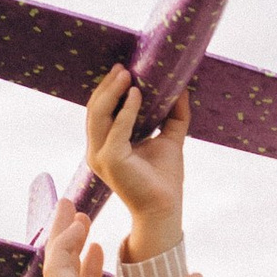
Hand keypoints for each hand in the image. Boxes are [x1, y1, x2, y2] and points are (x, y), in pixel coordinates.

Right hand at [42, 204, 206, 276]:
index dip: (92, 267)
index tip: (98, 245)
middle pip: (70, 273)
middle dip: (69, 242)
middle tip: (73, 214)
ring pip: (57, 264)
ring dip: (61, 234)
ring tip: (68, 205)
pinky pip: (59, 265)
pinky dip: (64, 242)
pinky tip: (79, 222)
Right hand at [82, 65, 189, 253]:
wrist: (165, 209)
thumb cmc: (164, 178)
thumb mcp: (169, 139)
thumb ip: (173, 116)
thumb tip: (181, 89)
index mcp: (104, 146)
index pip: (99, 111)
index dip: (108, 89)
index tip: (123, 70)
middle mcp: (97, 151)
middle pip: (95, 109)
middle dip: (108, 86)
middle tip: (123, 67)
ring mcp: (101, 156)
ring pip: (99, 115)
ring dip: (112, 92)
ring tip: (126, 74)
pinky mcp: (112, 161)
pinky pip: (117, 128)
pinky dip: (127, 110)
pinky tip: (137, 94)